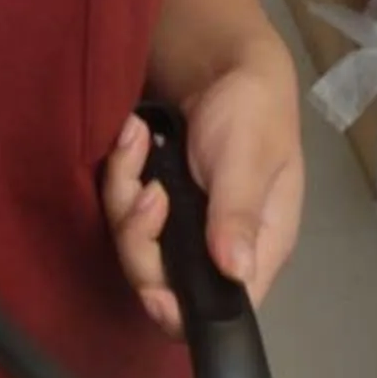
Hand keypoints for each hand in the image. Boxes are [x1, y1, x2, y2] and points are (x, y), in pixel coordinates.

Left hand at [101, 50, 303, 335]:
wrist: (224, 65)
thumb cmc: (253, 110)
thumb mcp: (250, 158)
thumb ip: (239, 213)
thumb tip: (238, 271)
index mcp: (255, 249)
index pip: (220, 310)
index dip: (181, 311)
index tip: (153, 291)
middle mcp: (214, 250)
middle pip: (161, 281)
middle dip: (141, 238)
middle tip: (149, 191)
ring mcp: (180, 229)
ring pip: (133, 243)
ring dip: (125, 195)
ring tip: (136, 142)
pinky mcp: (154, 206)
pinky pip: (120, 209)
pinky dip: (121, 174)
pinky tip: (131, 137)